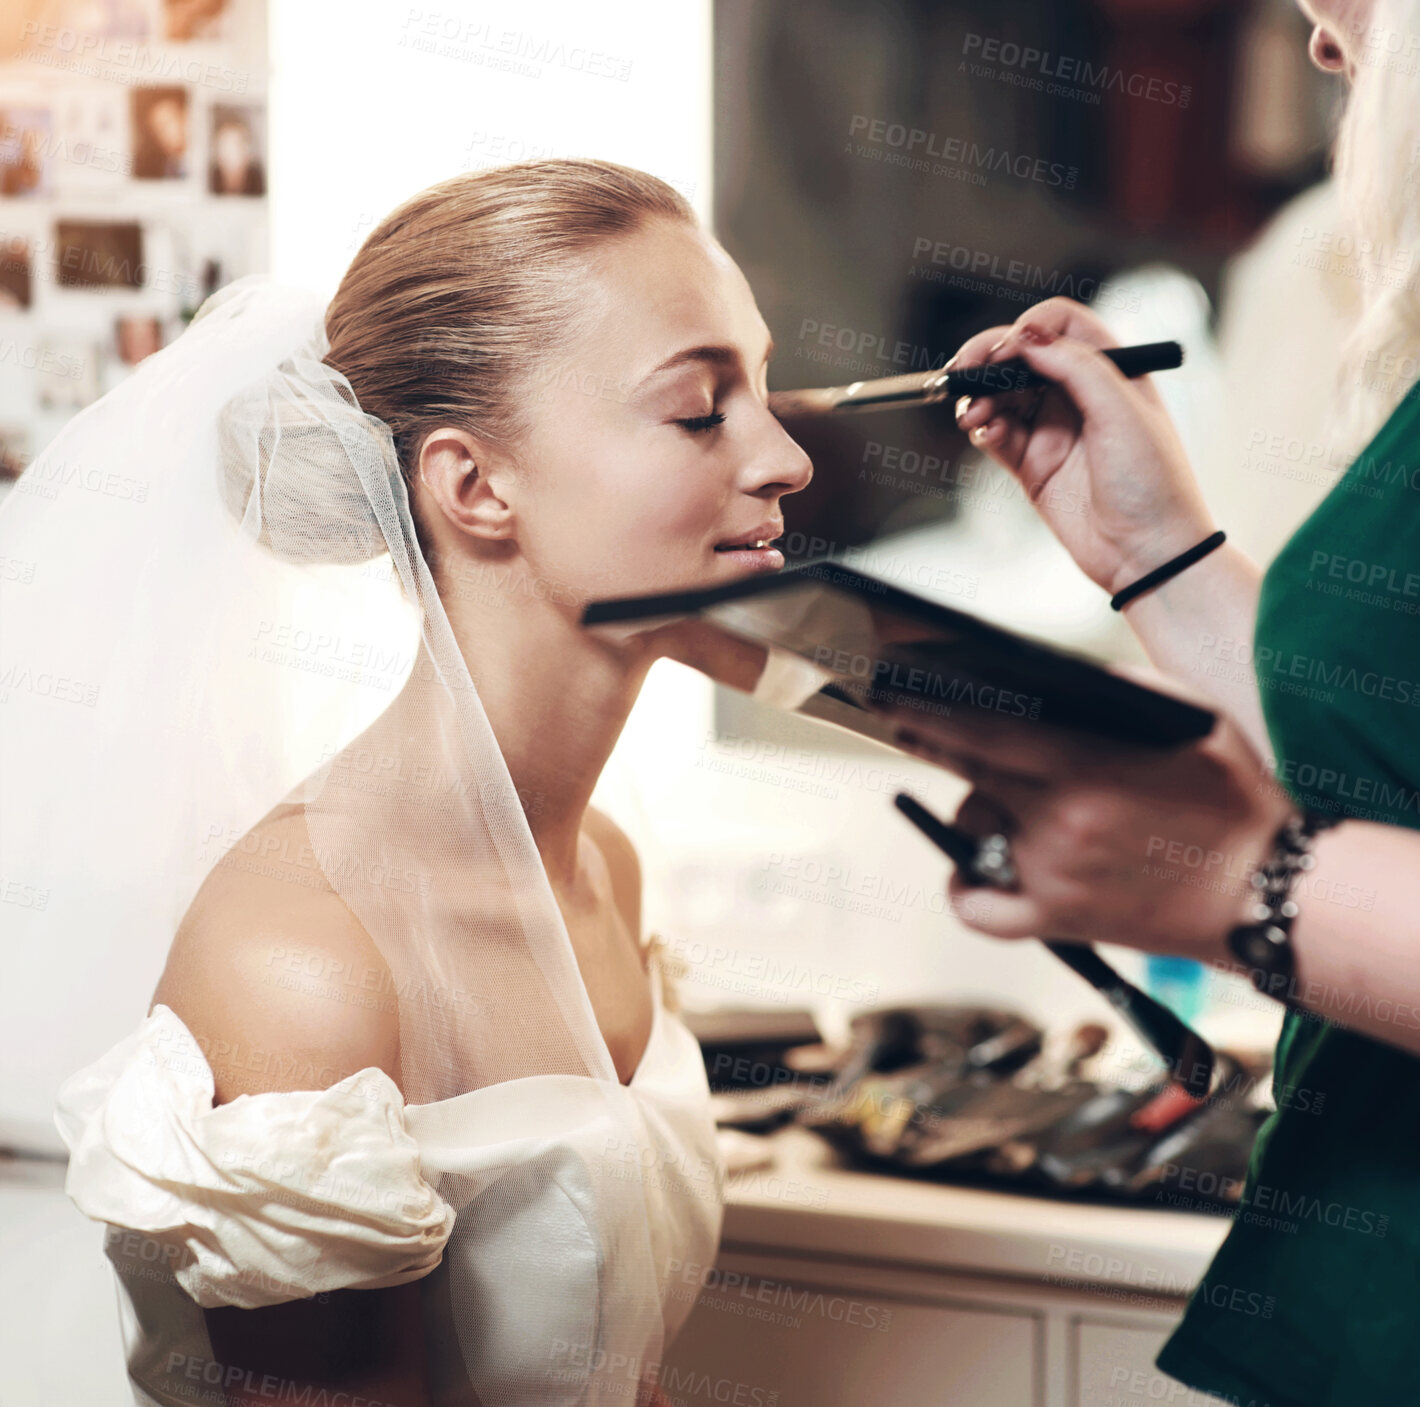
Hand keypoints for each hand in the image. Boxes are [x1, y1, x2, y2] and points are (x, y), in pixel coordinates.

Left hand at [886, 672, 1295, 959]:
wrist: (1268, 893)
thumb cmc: (1233, 801)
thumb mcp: (1193, 721)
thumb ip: (1121, 691)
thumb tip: (1056, 676)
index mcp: (1088, 766)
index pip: (978, 731)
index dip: (925, 713)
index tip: (891, 698)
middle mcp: (1060, 820)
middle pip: (965, 775)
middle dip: (931, 744)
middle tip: (907, 724)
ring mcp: (1053, 875)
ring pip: (972, 831)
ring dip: (976, 811)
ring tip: (1011, 803)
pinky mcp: (1056, 921)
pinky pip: (980, 909)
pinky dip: (966, 888)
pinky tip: (970, 869)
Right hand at [950, 298, 1216, 596]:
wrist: (1147, 554)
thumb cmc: (1154, 483)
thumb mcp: (1122, 411)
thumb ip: (1076, 366)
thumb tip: (1027, 337)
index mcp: (1111, 370)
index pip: (1061, 325)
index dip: (1029, 328)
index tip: (1007, 348)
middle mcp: (1078, 394)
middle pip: (1021, 357)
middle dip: (988, 360)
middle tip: (964, 372)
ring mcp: (1052, 429)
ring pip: (1001, 396)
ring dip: (979, 398)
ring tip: (973, 415)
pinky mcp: (1032, 465)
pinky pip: (996, 434)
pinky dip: (983, 429)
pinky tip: (983, 434)